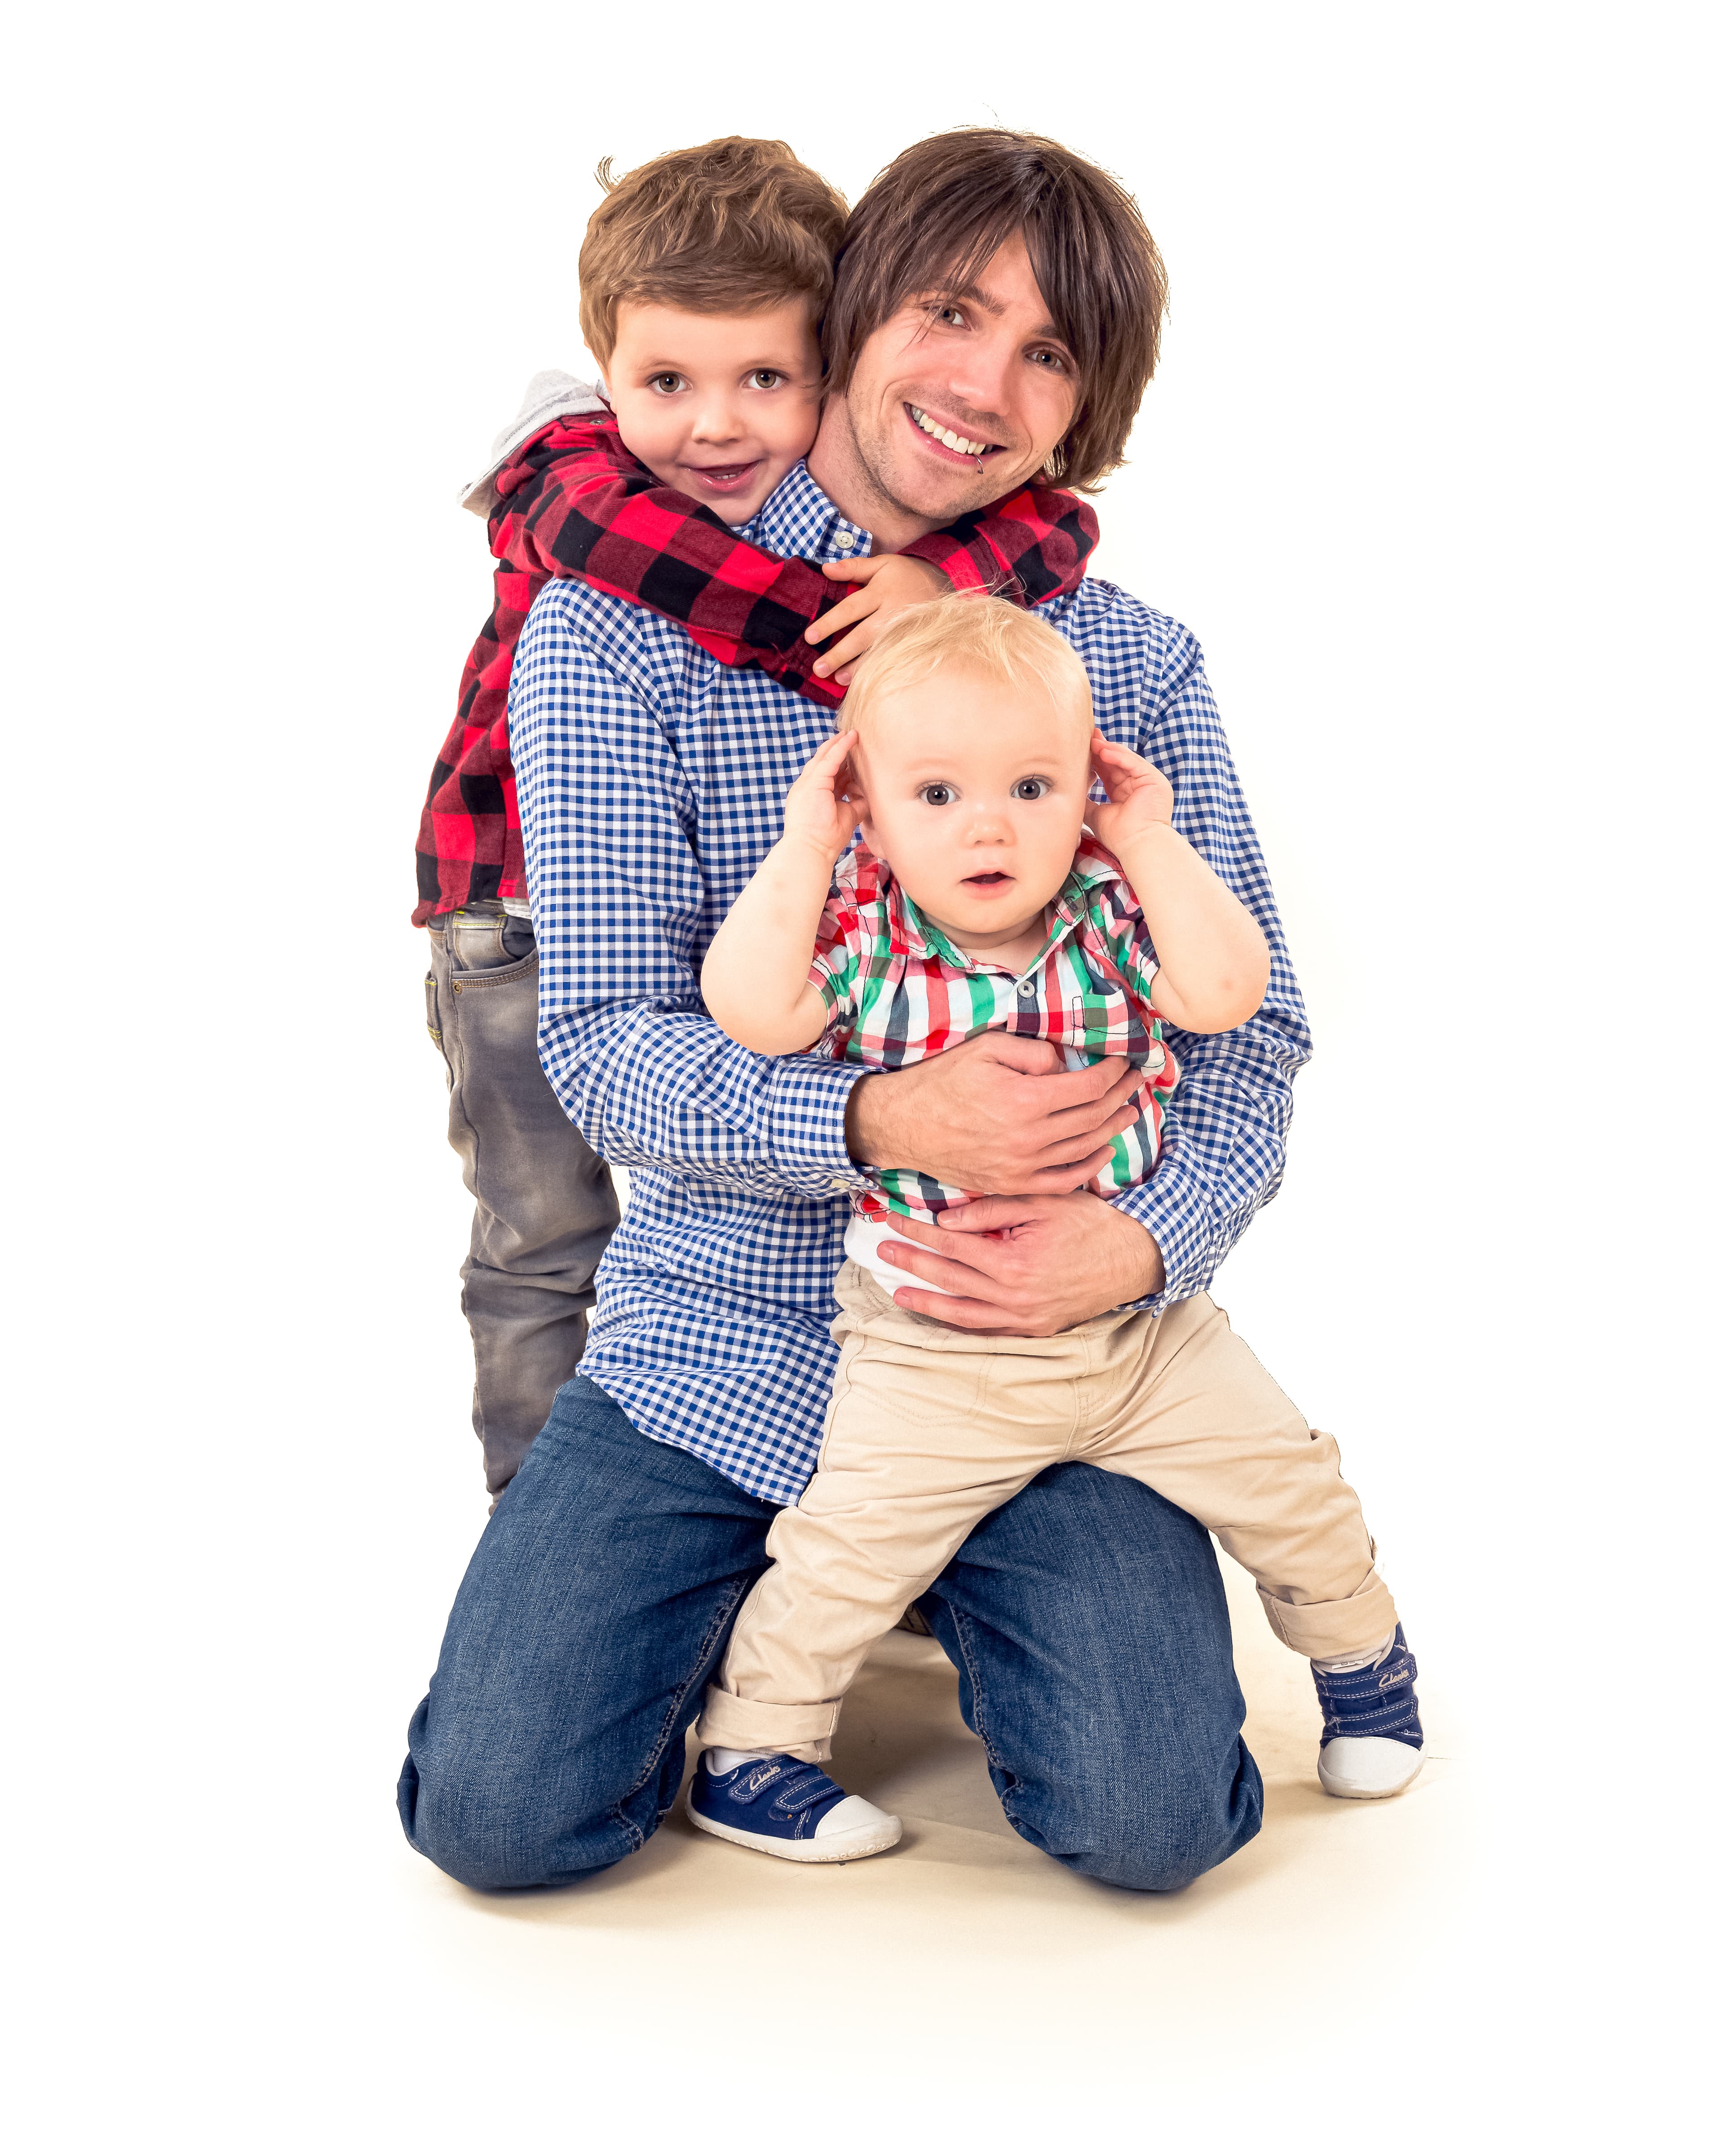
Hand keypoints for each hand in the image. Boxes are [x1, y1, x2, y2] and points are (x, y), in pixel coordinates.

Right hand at [778, 729, 861, 862]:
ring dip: (839, 744)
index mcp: (812, 796)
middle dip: (837, 750)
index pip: (826, 775)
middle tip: (852, 738)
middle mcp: (807, 787)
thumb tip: (868, 796)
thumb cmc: (826, 840)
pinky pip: (830, 758)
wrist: (812, 849)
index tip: (852, 757)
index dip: (839, 764)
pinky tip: (852, 737)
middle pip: (822, 762)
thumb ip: (855, 804)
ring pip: (825, 756)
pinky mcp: (813, 781)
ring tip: (853, 734)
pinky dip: (841, 746)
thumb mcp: (846, 817)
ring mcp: (807, 783)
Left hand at [804, 556, 949, 683]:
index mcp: (882, 591)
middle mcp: (893, 612)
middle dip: (840, 654)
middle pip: (863, 636)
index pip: (851, 608)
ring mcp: (906, 630)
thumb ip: (853, 567)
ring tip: (837, 679)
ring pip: (878, 652)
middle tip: (818, 669)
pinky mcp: (914, 641)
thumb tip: (825, 569)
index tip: (810, 637)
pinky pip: (893, 658)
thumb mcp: (882, 564)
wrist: (944, 583)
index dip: (830, 623)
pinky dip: (877, 670)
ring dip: (857, 668)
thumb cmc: (905, 574)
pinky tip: (862, 681)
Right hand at [845, 1030, 1147, 1193]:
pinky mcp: (1011, 1184)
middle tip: (1136, 1082)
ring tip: (1129, 1112)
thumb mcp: (986, 1049)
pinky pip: (1063, 1181)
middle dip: (1121, 1096)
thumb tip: (1066, 1064)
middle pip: (1092, 1117)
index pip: (1089, 1087)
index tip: (1124, 1061)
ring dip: (1112, 1129)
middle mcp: (1028, 1138)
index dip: (1113, 1073)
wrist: (902, 1124)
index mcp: (1025, 1099)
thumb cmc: (941, 1081)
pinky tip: (1102, 1151)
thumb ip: (1034, 1053)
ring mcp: (1021, 1166)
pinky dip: (1089, 1167)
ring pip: (1084, 1149)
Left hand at [875, 1192, 1165, 1335]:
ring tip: (896, 1292)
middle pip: (949, 1280)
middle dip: (912, 1263)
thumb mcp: (1044, 1202)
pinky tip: (940, 1314)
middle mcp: (1015, 1298)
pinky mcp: (1035, 1330)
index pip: (951, 1246)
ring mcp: (1024, 1319)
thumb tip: (948, 1219)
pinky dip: (959, 1323)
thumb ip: (994, 1208)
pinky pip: (987, 1330)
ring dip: (925, 1303)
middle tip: (883, 1250)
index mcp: (1013, 1264)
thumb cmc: (1091, 1224)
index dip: (919, 1231)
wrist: (1135, 1259)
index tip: (894, 1218)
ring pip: (961, 1314)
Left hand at [1086, 729, 1175, 853]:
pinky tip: (1103, 751)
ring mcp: (1148, 781)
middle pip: (1118, 762)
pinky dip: (1118, 756)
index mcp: (1126, 793)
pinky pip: (1133, 763)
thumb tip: (1071, 793)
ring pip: (1126, 760)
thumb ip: (1087, 801)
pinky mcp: (1154, 780)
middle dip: (1101, 749)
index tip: (1082, 749)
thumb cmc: (1118, 836)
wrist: (1135, 845)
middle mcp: (1138, 785)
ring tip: (1092, 741)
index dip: (1096, 760)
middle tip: (1086, 736)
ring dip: (1108, 750)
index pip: (1110, 771)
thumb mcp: (1097, 814)